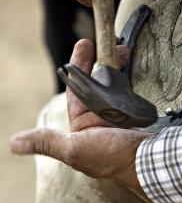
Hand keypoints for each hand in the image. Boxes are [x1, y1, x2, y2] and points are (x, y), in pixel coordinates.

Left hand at [10, 39, 149, 192]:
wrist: (146, 160)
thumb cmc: (111, 156)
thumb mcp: (75, 149)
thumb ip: (48, 142)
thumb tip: (14, 143)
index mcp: (83, 124)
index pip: (76, 89)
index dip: (77, 66)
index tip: (84, 45)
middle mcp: (98, 117)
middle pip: (95, 83)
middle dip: (97, 61)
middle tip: (103, 41)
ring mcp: (117, 114)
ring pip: (112, 85)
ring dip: (114, 66)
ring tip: (121, 50)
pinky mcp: (132, 113)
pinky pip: (127, 92)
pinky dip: (127, 79)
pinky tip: (129, 68)